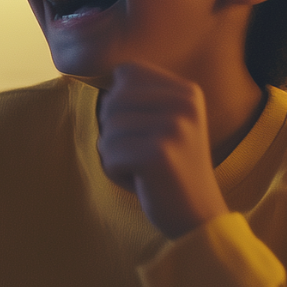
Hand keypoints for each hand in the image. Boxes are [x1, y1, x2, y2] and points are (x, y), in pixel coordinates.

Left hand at [95, 61, 229, 236]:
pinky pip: (109, 156)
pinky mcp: (158, 154)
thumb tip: (88, 71)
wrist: (199, 216)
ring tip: (145, 169)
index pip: (126, 72)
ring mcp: (173, 128)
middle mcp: (184, 104)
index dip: (120, 103)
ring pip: (107, 130)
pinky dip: (116, 173)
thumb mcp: (164, 122)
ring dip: (116, 156)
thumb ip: (137, 97)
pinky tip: (143, 182)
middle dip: (116, 134)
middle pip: (112, 101)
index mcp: (187, 91)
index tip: (145, 130)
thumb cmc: (170, 169)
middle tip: (145, 155)